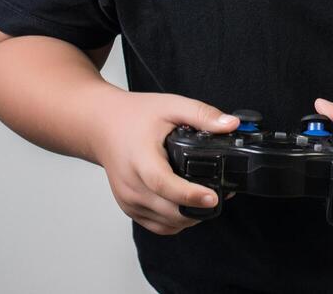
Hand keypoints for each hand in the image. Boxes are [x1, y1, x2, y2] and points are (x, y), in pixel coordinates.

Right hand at [91, 92, 239, 234]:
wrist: (102, 126)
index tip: (213, 197)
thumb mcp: (171, 105)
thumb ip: (201, 115)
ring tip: (206, 200)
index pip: (164, 184)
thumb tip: (230, 125)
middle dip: (198, 208)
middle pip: (169, 210)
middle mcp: (131, 184)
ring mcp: (128, 200)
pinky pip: (157, 226)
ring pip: (165, 223)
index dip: (191, 195)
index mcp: (140, 158)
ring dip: (189, 217)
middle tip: (220, 195)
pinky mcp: (129, 208)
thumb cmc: (133, 116)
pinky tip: (187, 207)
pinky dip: (175, 222)